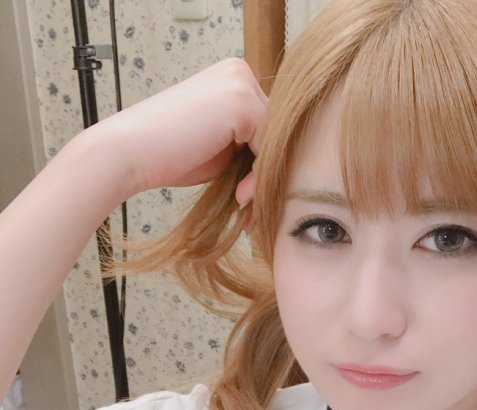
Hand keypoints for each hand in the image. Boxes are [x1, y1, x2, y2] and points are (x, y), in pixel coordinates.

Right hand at [95, 57, 266, 204]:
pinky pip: (269, 150)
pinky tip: (240, 195)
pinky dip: (258, 178)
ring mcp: (241, 85)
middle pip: (276, 131)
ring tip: (243, 204)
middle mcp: (240, 72)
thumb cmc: (169, 154)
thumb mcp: (219, 145)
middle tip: (250, 206)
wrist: (131, 154)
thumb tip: (282, 163)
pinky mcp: (242, 104)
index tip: (248, 196)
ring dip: (263, 179)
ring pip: (276, 142)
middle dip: (265, 172)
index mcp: (233, 77)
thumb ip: (247, 143)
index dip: (262, 163)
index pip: (268, 124)